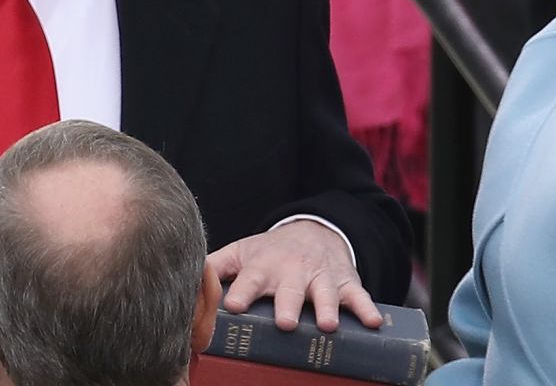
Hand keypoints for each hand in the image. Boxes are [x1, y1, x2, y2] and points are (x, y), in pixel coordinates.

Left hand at [208, 220, 381, 332]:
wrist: (312, 230)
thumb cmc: (268, 252)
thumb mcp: (240, 253)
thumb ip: (213, 269)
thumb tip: (180, 284)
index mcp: (261, 268)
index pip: (248, 280)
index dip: (240, 292)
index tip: (232, 306)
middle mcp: (290, 273)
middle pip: (288, 290)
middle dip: (287, 304)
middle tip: (286, 322)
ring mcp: (319, 278)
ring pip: (324, 293)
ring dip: (326, 308)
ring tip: (328, 325)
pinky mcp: (345, 283)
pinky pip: (359, 296)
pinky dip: (367, 308)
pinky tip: (374, 323)